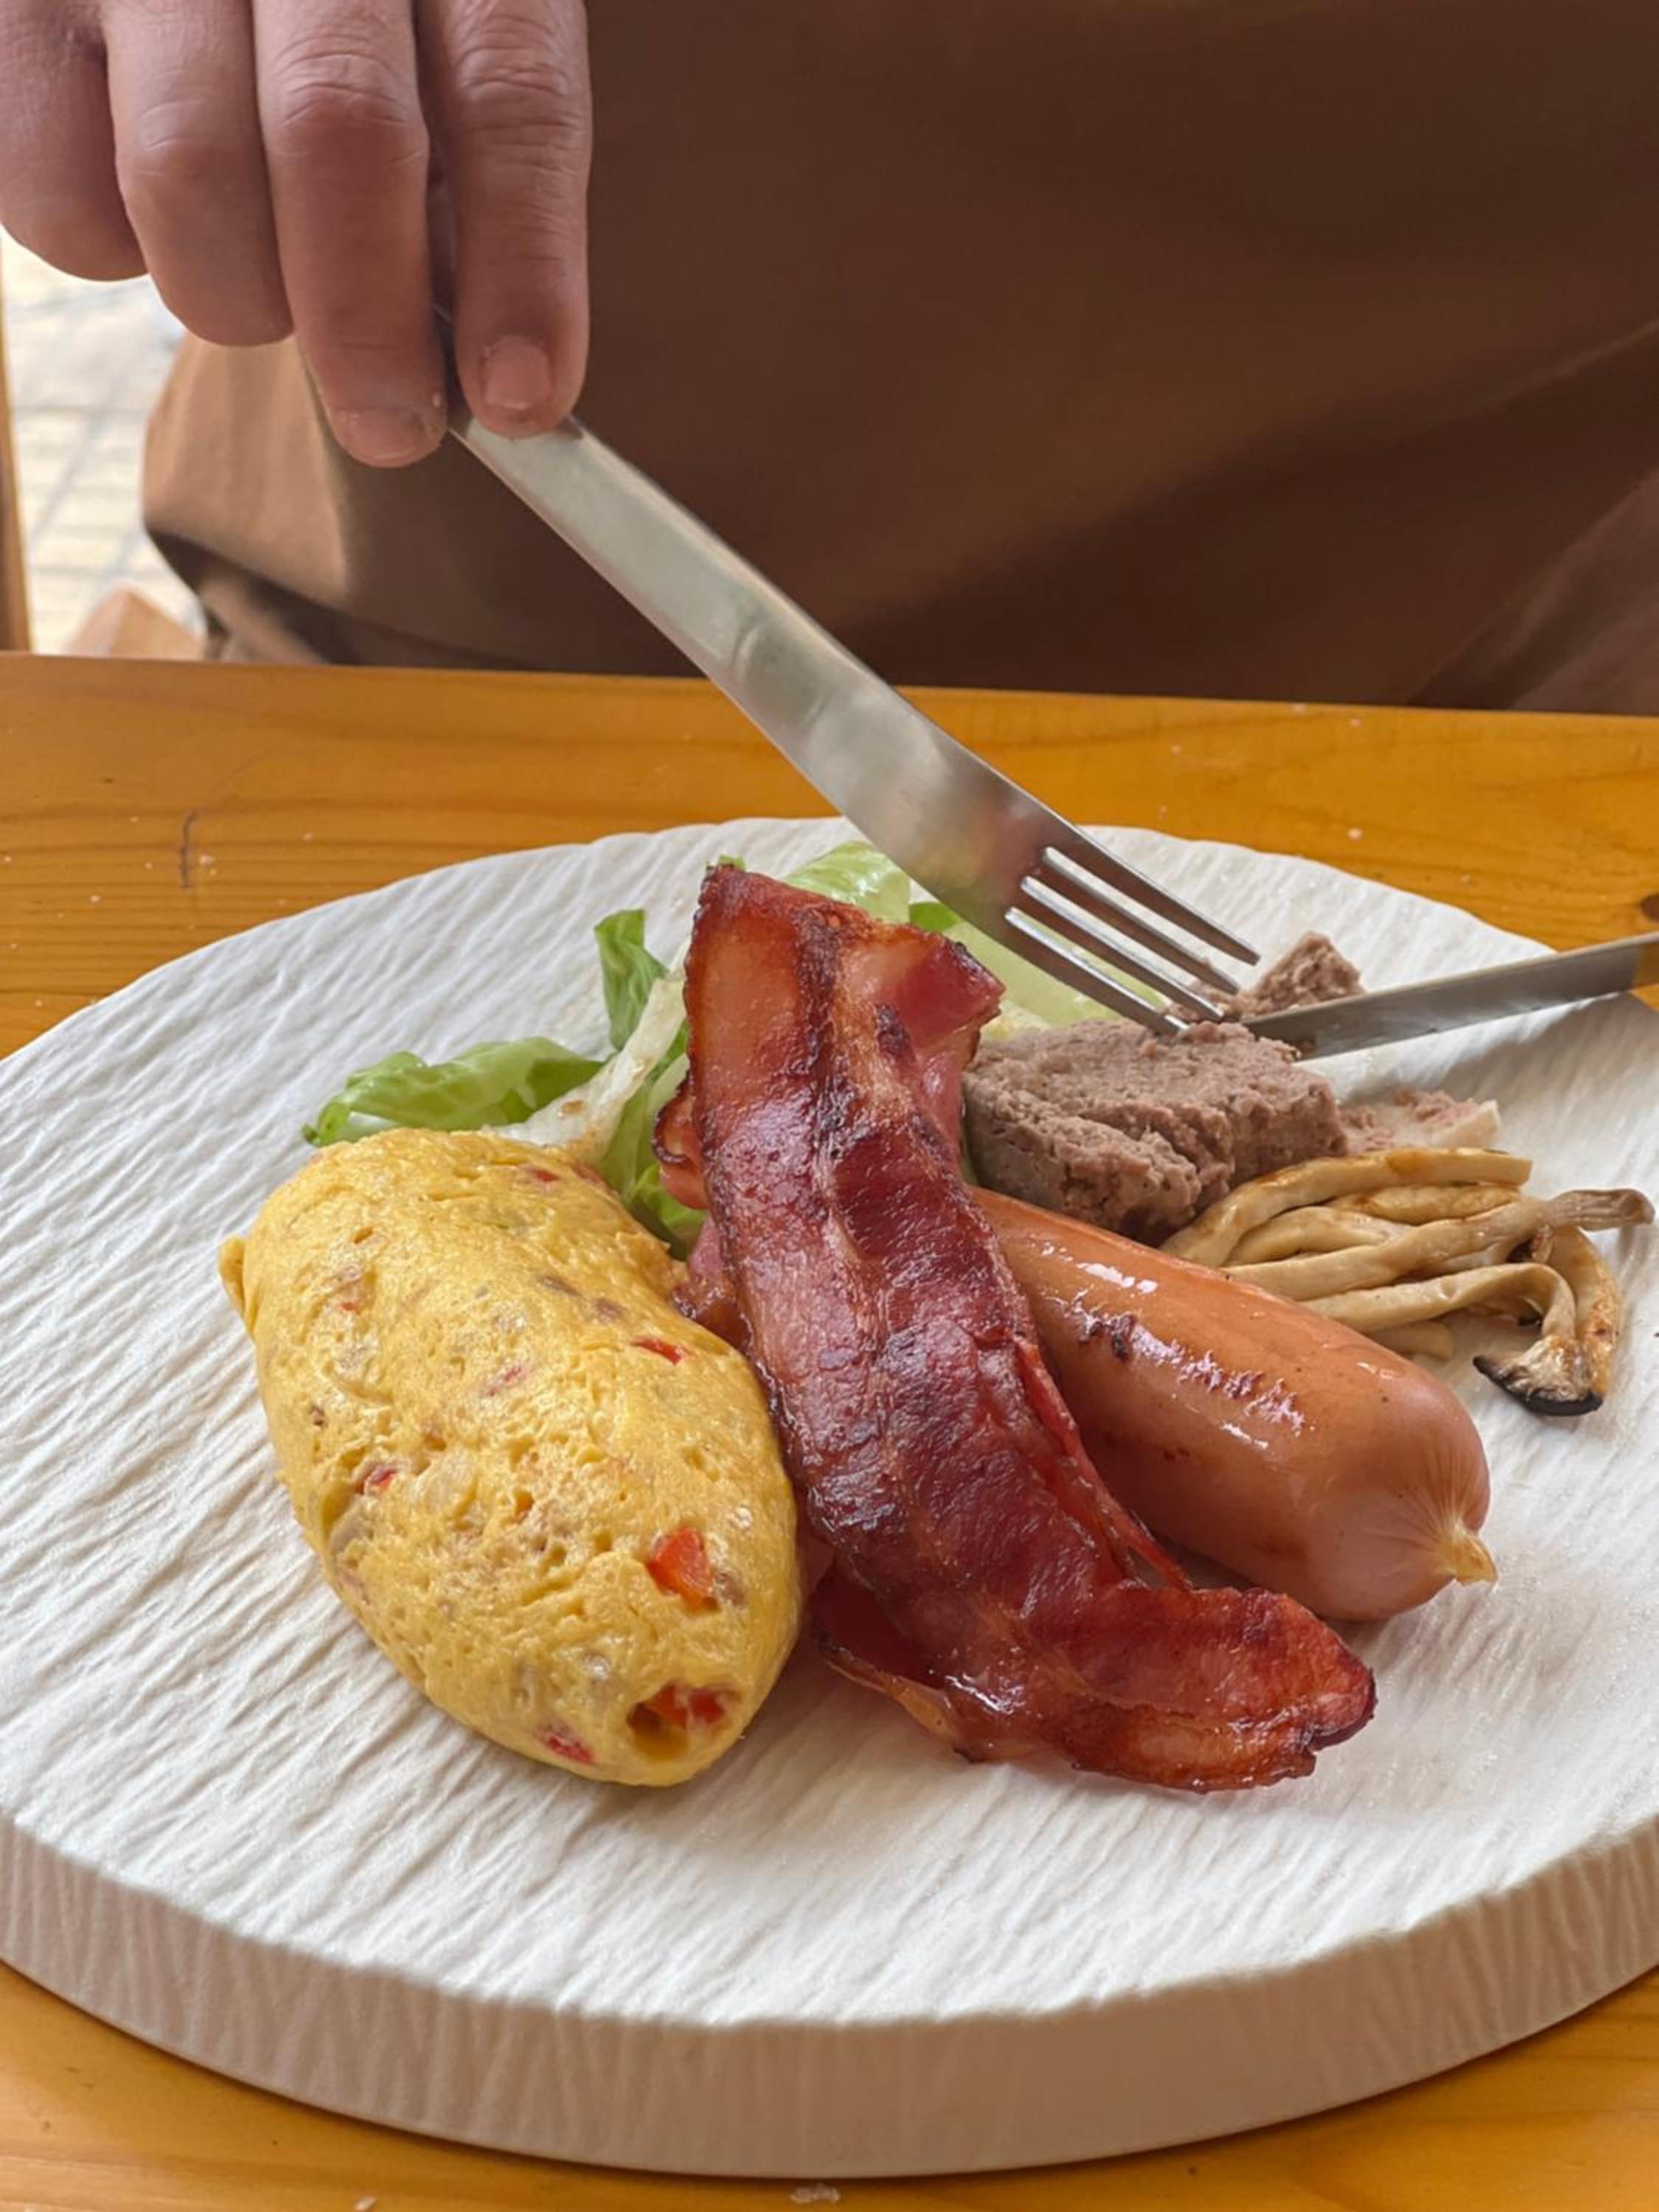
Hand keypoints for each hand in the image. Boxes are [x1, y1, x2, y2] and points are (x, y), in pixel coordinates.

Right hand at [0, 2, 590, 465]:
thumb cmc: (345, 35)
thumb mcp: (435, 72)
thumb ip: (467, 196)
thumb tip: (490, 374)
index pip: (507, 93)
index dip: (524, 262)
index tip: (518, 397)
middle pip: (340, 129)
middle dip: (372, 320)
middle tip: (391, 423)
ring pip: (189, 177)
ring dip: (242, 295)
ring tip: (264, 282)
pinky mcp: (12, 8)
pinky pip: (63, 198)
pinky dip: (120, 257)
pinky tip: (159, 213)